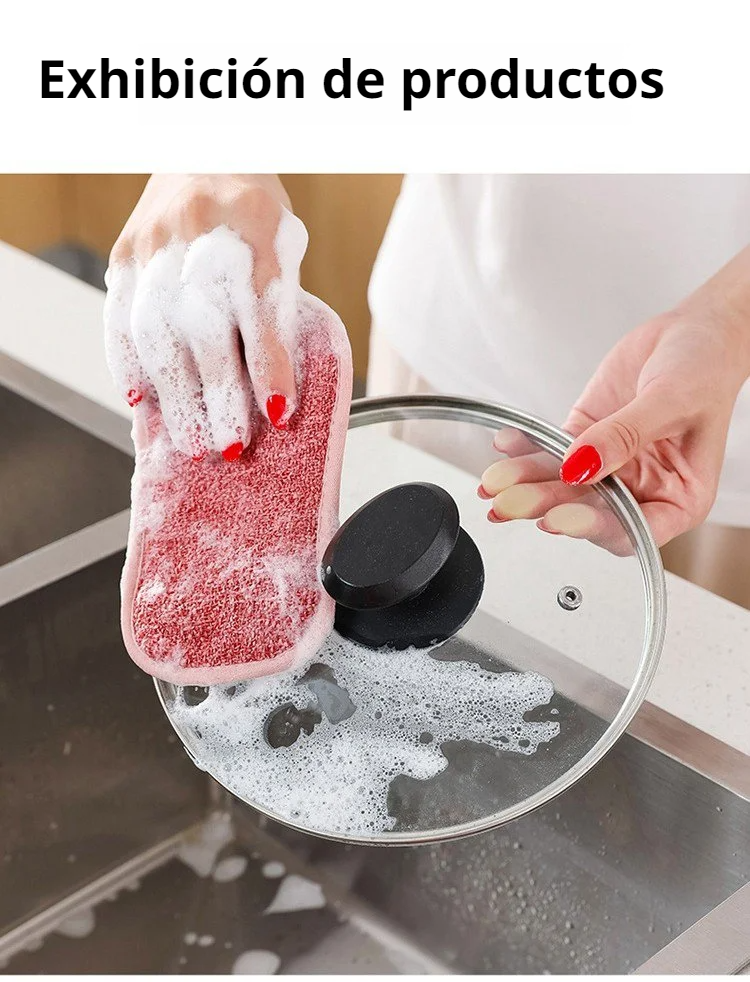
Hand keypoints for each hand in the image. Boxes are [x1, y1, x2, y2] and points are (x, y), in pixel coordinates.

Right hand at [104, 174, 306, 459]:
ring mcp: (156, 247)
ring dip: (176, 395)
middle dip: (219, 396)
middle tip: (230, 444)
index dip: (271, 365)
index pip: (262, 309)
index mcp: (255, 232)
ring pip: (159, 332)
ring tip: (191, 439)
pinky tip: (140, 400)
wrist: (201, 152)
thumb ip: (278, 307)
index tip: (277, 410)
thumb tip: (272, 384)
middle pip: (206, 330)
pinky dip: (128, 365)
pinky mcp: (126, 256)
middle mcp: (201, 239)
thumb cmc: (252, 211)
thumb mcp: (283, 250)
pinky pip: (120, 318)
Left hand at [480, 249, 749, 552]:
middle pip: (588, 512)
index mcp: (680, 499)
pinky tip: (507, 445)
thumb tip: (581, 466)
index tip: (557, 518)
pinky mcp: (584, 440)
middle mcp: (642, 491)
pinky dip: (526, 450)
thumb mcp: (672, 400)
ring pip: (562, 486)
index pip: (634, 530)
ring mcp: (610, 468)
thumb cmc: (705, 369)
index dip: (593, 529)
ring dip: (526, 484)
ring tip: (494, 481)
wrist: (693, 332)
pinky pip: (550, 451)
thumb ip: (626, 435)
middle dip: (546, 506)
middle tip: (510, 502)